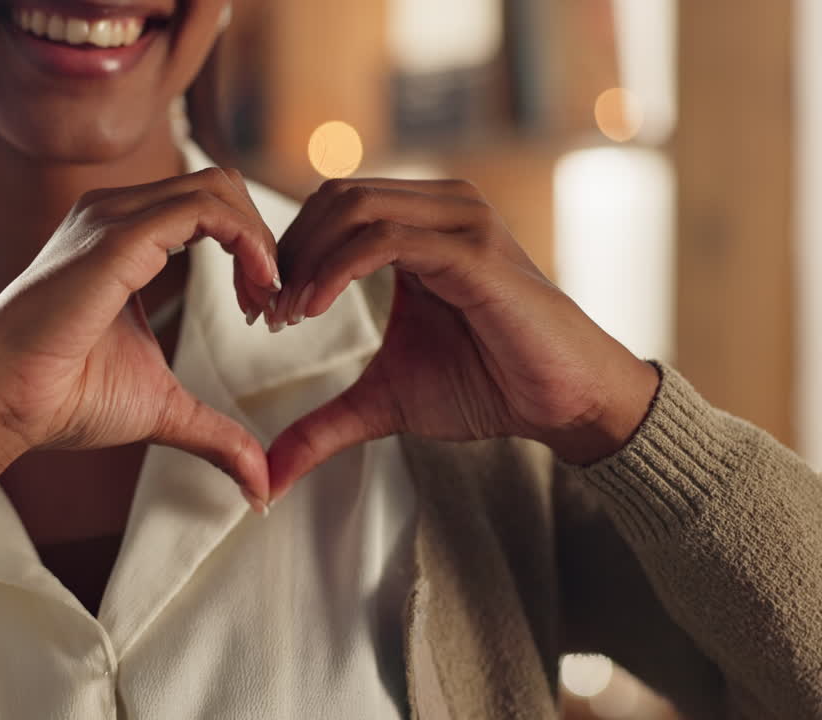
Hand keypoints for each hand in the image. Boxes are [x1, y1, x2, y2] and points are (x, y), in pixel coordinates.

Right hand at [0, 168, 280, 525]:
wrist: (2, 400)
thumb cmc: (63, 398)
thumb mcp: (162, 408)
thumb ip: (215, 433)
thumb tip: (260, 486)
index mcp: (122, 238)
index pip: (208, 208)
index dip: (251, 251)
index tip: (262, 310)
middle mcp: (116, 214)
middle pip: (220, 187)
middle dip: (262, 240)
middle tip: (271, 306)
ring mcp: (113, 217)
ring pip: (217, 188)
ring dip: (259, 241)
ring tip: (265, 301)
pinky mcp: (118, 236)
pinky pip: (205, 210)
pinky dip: (246, 242)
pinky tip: (254, 291)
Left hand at [263, 178, 660, 500]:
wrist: (565, 403)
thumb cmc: (488, 386)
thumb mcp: (384, 401)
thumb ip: (323, 425)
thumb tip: (270, 476)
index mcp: (420, 225)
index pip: (331, 205)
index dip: (287, 249)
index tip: (265, 310)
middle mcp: (441, 209)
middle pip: (334, 196)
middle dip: (288, 251)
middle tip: (267, 313)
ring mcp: (461, 224)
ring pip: (353, 207)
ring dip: (306, 260)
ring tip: (287, 316)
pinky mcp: (474, 254)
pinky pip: (384, 240)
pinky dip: (336, 271)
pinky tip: (313, 310)